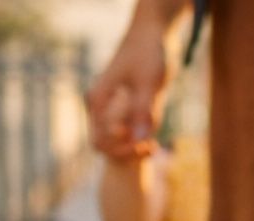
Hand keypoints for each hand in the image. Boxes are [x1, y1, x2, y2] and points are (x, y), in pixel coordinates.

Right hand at [85, 13, 171, 160]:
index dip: (119, 150)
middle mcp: (103, 108)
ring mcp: (115, 109)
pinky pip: (132, 134)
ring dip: (136, 149)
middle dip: (127, 153)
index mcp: (98, 101)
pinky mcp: (129, 109)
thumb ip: (143, 110)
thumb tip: (138, 138)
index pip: (99, 142)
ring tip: (154, 146)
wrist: (154, 34)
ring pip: (120, 143)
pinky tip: (155, 144)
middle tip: (151, 148)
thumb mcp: (148, 82)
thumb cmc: (148, 53)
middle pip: (107, 147)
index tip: (141, 142)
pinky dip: (142, 141)